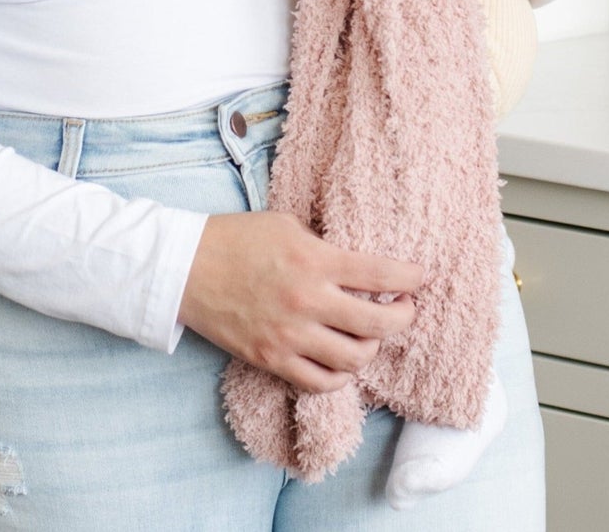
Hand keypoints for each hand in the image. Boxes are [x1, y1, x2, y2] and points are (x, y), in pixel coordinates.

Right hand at [178, 211, 423, 391]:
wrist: (187, 268)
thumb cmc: (236, 237)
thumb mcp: (287, 225)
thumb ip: (324, 246)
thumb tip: (356, 265)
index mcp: (314, 260)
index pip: (380, 275)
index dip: (411, 278)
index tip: (422, 277)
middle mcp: (307, 302)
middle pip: (378, 323)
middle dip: (403, 316)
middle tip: (404, 308)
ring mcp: (290, 336)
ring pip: (355, 359)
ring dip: (372, 346)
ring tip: (370, 333)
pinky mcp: (272, 360)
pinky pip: (321, 382)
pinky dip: (340, 375)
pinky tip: (341, 359)